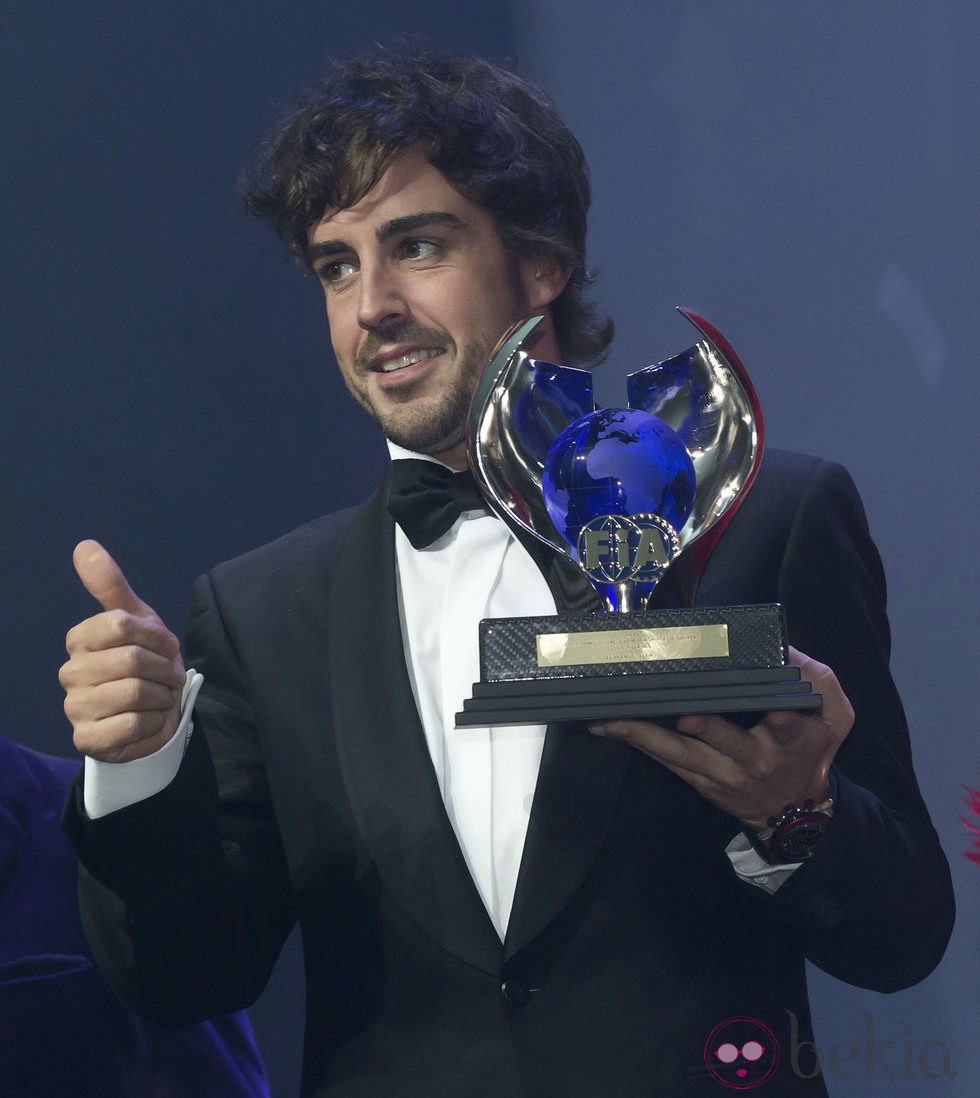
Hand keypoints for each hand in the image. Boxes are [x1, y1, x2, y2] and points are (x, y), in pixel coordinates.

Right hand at [60, 540, 184, 762]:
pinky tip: (149, 719)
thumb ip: (112, 586)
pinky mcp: (86, 740)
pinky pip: (131, 724)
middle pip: (132, 659)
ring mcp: (74, 708)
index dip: (157, 637)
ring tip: (160, 697)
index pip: (123, 624)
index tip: (166, 647)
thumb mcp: (138, 620)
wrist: (153, 715)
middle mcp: (70, 672)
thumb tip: (84, 545)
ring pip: (133, 692)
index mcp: (80, 639)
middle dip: (165, 669)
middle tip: (169, 677)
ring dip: (161, 696)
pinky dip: (153, 721)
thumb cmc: (146, 663)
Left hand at [589, 648, 852, 829]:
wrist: (793, 812)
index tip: (776, 712)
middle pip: (724, 741)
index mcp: (791, 740)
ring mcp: (722, 774)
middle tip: (681, 715)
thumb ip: (818, 681)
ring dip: (643, 736)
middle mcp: (753, 760)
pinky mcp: (699, 781)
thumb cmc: (811, 751)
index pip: (788, 727)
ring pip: (680, 754)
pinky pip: (665, 761)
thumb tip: (786, 648)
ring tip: (610, 719)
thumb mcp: (834, 716)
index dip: (782, 720)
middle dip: (704, 728)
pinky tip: (611, 726)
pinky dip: (638, 742)